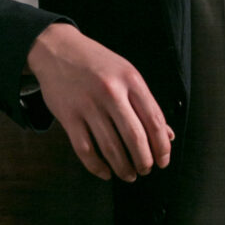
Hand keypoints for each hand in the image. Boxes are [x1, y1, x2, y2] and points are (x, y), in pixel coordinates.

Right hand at [26, 23, 172, 182]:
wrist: (57, 49)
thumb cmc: (96, 63)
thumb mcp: (126, 73)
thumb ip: (146, 103)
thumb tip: (167, 134)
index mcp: (130, 80)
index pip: (154, 120)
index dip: (162, 146)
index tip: (163, 160)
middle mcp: (111, 92)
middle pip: (135, 137)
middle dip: (144, 161)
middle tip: (146, 170)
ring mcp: (88, 105)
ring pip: (111, 147)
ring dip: (123, 167)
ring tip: (129, 175)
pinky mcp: (68, 116)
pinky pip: (85, 150)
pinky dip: (97, 166)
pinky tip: (105, 172)